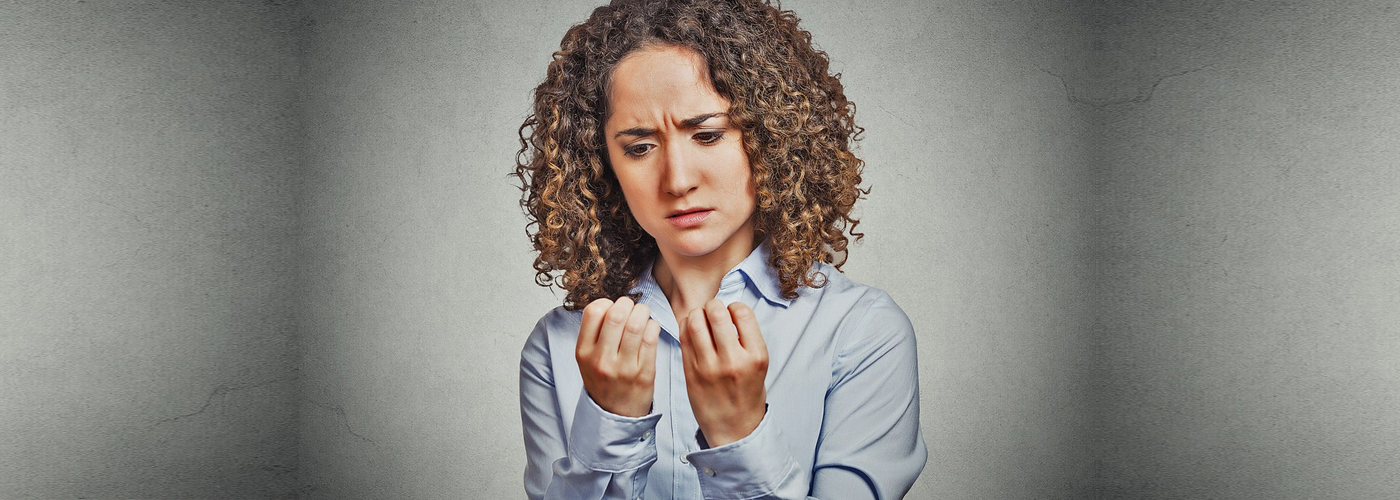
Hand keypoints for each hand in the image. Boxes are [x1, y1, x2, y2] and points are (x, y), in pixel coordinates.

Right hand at [575, 297, 660, 417]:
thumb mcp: (587, 359)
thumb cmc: (604, 380)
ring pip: (636, 325)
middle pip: (617, 315)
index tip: (613, 308)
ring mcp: (624, 368)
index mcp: (584, 352)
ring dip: (643, 313)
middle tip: (632, 308)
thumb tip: (613, 303)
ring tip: (643, 315)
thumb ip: (595, 333)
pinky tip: (650, 329)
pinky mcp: (644, 373)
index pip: (593, 312)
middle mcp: (602, 360)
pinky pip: (651, 338)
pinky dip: (653, 326)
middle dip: (628, 304)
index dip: (607, 303)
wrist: (616, 415)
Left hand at [680, 299, 768, 446]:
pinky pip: (683, 338)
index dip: (734, 306)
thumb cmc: (747, 393)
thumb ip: (747, 338)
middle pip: (716, 312)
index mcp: (756, 356)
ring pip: (695, 322)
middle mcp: (733, 360)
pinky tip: (691, 329)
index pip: (742, 312)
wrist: (734, 428)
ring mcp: (709, 367)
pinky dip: (685, 326)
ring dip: (696, 313)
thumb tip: (728, 309)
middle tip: (712, 311)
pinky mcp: (691, 372)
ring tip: (700, 318)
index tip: (731, 312)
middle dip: (712, 305)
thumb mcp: (759, 365)